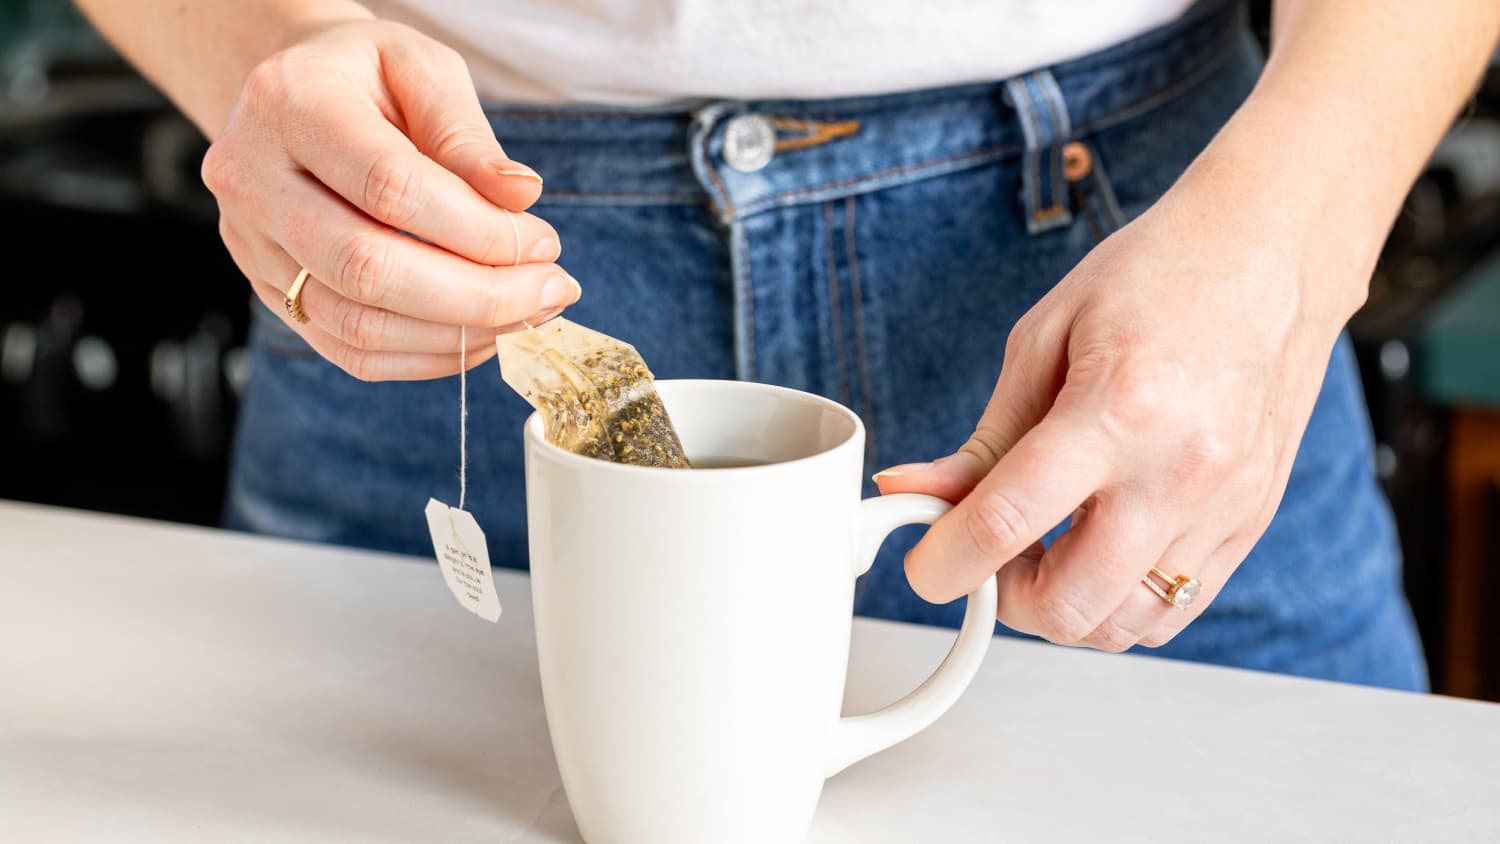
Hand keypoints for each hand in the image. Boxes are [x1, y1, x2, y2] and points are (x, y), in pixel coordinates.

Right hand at [202, 19, 576, 379]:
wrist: (294, 95)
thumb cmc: (367, 78)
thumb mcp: (422, 70)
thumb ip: (467, 135)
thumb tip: (521, 196)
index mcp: (291, 105)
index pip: (389, 188)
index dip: (478, 230)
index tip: (543, 243)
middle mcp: (253, 181)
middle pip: (367, 269)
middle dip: (478, 295)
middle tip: (550, 290)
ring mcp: (253, 246)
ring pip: (358, 325)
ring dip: (459, 334)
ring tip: (528, 314)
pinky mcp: (273, 293)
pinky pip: (350, 352)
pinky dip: (426, 357)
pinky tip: (481, 334)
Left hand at [875, 185, 1361, 651]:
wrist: (1269, 253)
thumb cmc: (1156, 278)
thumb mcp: (1042, 341)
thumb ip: (982, 440)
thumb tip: (912, 494)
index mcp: (1115, 412)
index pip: (1005, 525)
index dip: (942, 563)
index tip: (924, 563)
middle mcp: (1178, 473)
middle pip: (1067, 608)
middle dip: (1004, 598)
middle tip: (991, 552)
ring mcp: (1224, 507)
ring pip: (1122, 627)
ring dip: (1065, 607)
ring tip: (1049, 546)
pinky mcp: (1251, 524)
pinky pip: (1172, 611)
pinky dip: (1119, 600)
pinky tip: (1101, 546)